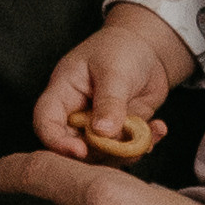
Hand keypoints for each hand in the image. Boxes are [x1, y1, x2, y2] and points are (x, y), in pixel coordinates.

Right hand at [31, 5, 188, 159]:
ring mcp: (97, 128)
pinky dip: (145, 145)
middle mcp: (76, 115)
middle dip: (100, 152)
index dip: (57, 141)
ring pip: (103, 155)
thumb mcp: (114, 71)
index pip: (46, 122)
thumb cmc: (121, 49)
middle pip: (74, 146)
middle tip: (126, 145)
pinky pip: (127, 151)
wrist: (148, 50)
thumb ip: (109, 102)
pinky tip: (158, 129)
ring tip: (148, 133)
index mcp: (63, 93)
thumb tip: (102, 133)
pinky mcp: (119, 135)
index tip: (81, 151)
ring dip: (127, 152)